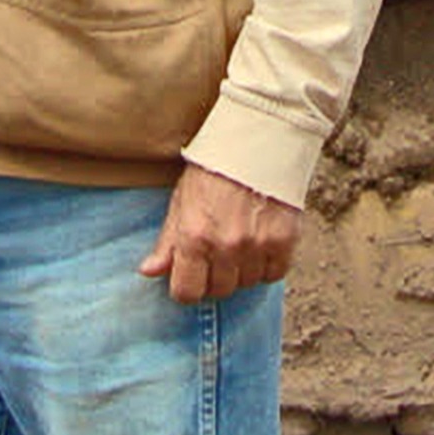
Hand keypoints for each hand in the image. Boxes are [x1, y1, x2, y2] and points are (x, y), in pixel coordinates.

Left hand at [137, 163, 299, 303]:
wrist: (256, 141)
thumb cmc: (213, 169)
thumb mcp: (181, 201)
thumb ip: (168, 242)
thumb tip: (149, 271)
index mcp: (194, 238)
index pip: (187, 293)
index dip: (187, 286)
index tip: (192, 276)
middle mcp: (225, 246)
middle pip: (219, 291)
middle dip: (215, 276)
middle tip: (217, 252)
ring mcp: (257, 245)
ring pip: (247, 283)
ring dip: (242, 269)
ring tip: (240, 241)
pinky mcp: (284, 241)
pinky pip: (274, 274)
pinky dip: (267, 265)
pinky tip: (261, 243)